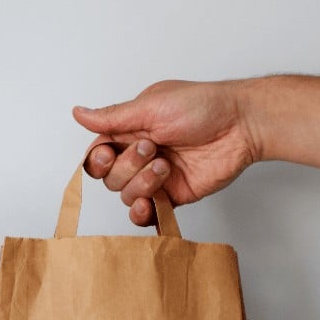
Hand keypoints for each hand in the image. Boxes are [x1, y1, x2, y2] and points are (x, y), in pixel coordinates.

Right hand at [73, 80, 259, 225]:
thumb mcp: (151, 106)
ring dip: (141, 184)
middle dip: (127, 167)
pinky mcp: (173, 196)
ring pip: (126, 196)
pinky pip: (148, 214)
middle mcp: (140, 156)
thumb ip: (113, 118)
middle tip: (153, 149)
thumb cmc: (202, 106)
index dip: (98, 160)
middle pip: (110, 178)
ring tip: (166, 167)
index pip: (98, 154)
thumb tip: (79, 113)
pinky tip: (149, 204)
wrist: (241, 126)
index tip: (109, 154)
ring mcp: (156, 178)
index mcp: (130, 131)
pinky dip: (143, 213)